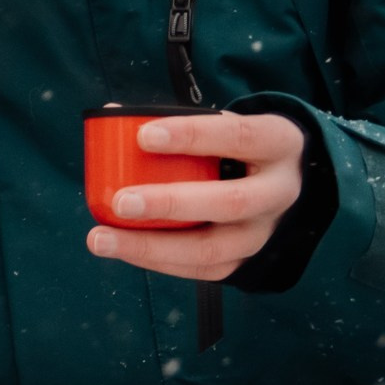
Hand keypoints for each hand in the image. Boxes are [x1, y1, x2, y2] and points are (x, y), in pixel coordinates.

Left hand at [84, 111, 307, 282]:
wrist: (283, 180)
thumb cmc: (238, 145)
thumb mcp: (224, 123)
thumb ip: (178, 120)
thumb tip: (112, 115)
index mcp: (277, 144)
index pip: (238, 136)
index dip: (193, 136)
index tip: (143, 136)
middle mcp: (278, 192)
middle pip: (230, 203)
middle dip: (169, 204)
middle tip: (120, 201)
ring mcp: (263, 232)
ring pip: (211, 249)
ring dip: (151, 246)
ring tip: (101, 238)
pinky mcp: (245, 260)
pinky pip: (201, 269)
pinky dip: (157, 260)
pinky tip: (122, 248)